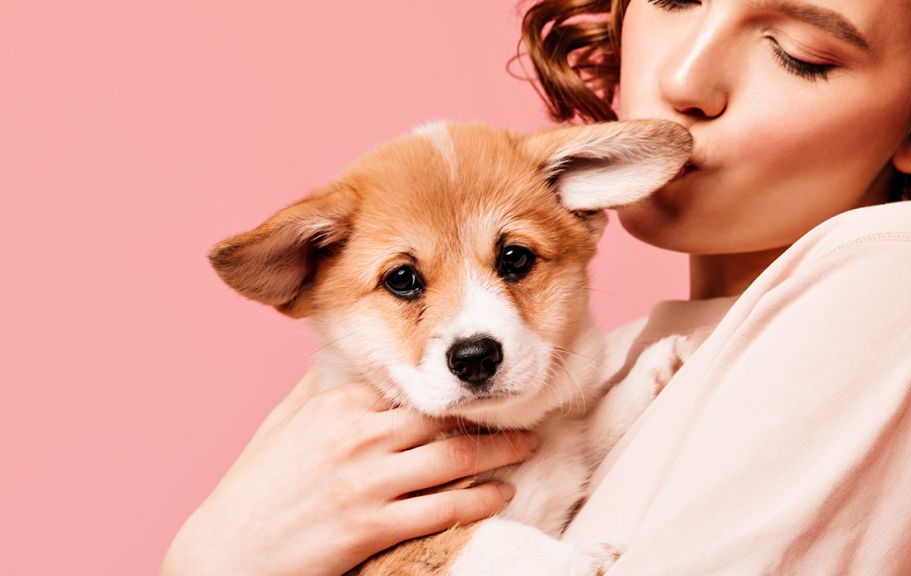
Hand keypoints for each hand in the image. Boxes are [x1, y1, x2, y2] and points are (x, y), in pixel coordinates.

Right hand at [159, 363, 537, 575]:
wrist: (225, 554)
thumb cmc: (252, 490)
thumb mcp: (280, 425)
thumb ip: (318, 388)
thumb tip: (341, 357)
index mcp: (337, 407)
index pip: (407, 386)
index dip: (447, 388)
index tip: (475, 386)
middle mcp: (357, 437)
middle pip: (439, 419)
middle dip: (485, 415)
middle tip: (520, 408)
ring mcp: (367, 483)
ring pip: (451, 460)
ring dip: (498, 451)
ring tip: (526, 444)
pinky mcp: (372, 526)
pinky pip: (442, 509)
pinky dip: (480, 500)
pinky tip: (502, 493)